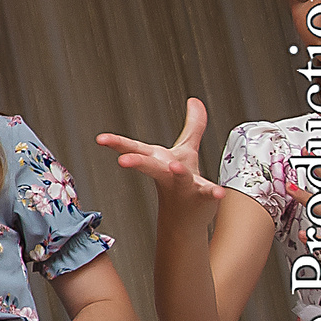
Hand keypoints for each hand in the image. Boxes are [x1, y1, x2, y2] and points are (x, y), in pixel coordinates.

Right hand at [96, 100, 223, 206]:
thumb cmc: (181, 183)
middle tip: (123, 161)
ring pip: (178, 178)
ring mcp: (183, 186)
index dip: (117, 143)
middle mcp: (167, 173)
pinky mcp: (201, 196)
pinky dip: (212, 192)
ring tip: (173, 166)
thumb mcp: (186, 150)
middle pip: (149, 165)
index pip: (134, 149)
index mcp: (158, 160)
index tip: (101, 139)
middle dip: (136, 161)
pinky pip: (206, 193)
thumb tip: (194, 101)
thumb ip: (193, 125)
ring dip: (176, 172)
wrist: (186, 219)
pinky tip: (219, 192)